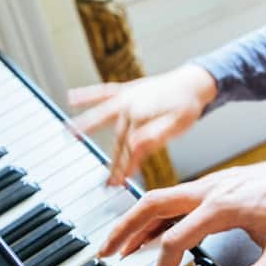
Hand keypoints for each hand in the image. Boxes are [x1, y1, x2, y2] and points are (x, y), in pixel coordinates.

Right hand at [68, 64, 215, 184]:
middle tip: (108, 183)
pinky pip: (103, 92)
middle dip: (114, 162)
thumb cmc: (188, 105)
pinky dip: (87, 94)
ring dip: (86, 125)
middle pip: (119, 139)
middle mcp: (129, 106)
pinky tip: (72, 97)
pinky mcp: (127, 90)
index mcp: (140, 116)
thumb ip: (154, 138)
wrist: (195, 82)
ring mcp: (126, 97)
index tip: (120, 183)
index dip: (126, 167)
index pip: (130, 148)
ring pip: (103, 115)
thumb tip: (134, 149)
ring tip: (70, 134)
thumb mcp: (177, 125)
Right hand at [98, 154, 265, 265]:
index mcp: (222, 205)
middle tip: (105, 253)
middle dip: (124, 229)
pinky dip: (156, 214)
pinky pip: (175, 198)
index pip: (176, 239)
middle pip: (152, 205)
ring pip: (160, 198)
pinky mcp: (215, 184)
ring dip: (136, 220)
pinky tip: (152, 231)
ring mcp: (210, 183)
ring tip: (119, 245)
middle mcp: (209, 189)